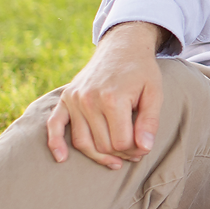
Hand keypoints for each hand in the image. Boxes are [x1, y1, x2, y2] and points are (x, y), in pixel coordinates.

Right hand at [46, 22, 165, 168]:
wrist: (122, 47)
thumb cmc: (141, 72)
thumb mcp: (155, 93)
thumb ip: (150, 121)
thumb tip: (144, 148)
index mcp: (113, 99)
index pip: (121, 142)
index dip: (135, 150)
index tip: (144, 147)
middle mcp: (89, 100)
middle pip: (103, 145)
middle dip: (121, 153)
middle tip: (134, 152)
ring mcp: (74, 99)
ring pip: (82, 142)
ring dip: (99, 156)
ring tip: (115, 161)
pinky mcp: (65, 98)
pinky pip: (54, 124)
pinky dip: (55, 143)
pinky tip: (61, 158)